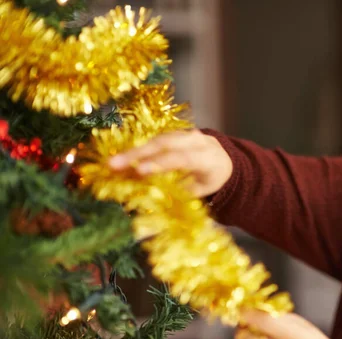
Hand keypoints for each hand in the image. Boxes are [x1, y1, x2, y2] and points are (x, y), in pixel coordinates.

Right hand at [109, 129, 232, 197]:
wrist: (224, 159)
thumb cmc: (211, 179)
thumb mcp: (202, 190)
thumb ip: (180, 192)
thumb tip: (153, 198)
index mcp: (208, 157)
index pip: (182, 158)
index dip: (160, 164)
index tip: (139, 171)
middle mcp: (197, 141)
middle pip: (165, 143)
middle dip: (138, 153)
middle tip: (114, 164)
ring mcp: (186, 133)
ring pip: (158, 139)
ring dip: (134, 150)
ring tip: (113, 162)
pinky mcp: (175, 132)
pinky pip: (156, 138)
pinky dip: (139, 148)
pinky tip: (123, 156)